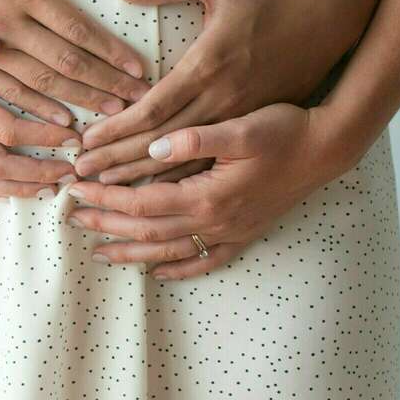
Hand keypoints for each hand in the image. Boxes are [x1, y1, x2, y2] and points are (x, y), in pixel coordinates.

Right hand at [0, 0, 149, 119]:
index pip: (77, 28)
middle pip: (64, 64)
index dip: (111, 52)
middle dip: (106, 85)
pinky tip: (62, 125)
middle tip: (139, 102)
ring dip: (78, 103)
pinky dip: (36, 113)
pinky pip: (5, 95)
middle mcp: (3, 23)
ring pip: (38, 87)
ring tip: (112, 117)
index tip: (140, 69)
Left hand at [66, 104, 353, 279]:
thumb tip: (154, 146)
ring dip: (132, 252)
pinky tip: (159, 273)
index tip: (76, 188)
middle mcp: (214, 221)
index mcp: (206, 195)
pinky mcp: (245, 234)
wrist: (327, 149)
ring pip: (170, 251)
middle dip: (107, 224)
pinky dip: (180, 270)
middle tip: (71, 218)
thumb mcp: (241, 127)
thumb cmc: (284, 131)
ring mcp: (230, 232)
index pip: (140, 201)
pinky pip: (206, 261)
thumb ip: (195, 139)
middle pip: (147, 230)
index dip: (105, 197)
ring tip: (100, 253)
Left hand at [75, 0, 366, 182]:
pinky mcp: (251, 128)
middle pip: (159, 144)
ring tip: (104, 190)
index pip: (151, 109)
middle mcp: (221, 101)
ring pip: (183, 162)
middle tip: (79, 175)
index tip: (84, 142)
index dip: (115, 129)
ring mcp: (238, 120)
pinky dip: (180, 179)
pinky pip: (211, 164)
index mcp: (208, 67)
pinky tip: (155, 195)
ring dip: (141, 178)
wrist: (330, 21)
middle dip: (116, 161)